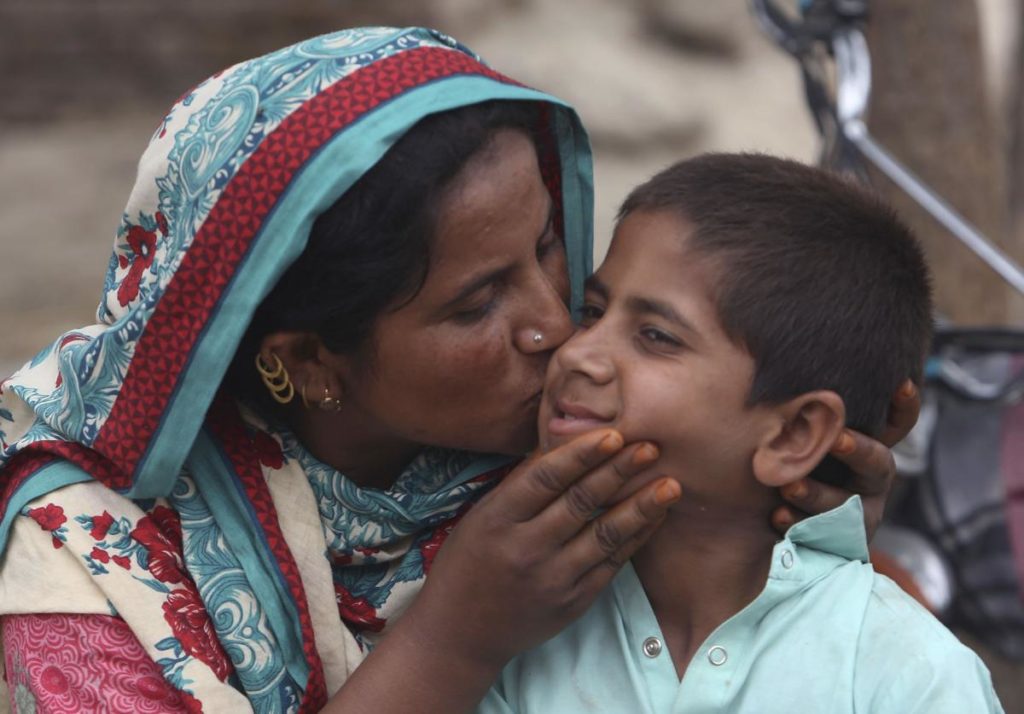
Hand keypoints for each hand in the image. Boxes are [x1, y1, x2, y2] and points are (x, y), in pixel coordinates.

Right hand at [325, 428, 678, 713]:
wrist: (462, 633)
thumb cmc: (469, 562)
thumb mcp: (481, 517)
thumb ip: (520, 487)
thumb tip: (566, 445)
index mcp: (497, 520)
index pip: (545, 479)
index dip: (581, 455)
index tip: (613, 434)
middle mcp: (526, 549)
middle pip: (580, 502)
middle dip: (619, 472)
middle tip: (650, 447)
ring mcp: (552, 579)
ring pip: (606, 535)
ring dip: (641, 507)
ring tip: (670, 484)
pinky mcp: (573, 602)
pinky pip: (612, 564)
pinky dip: (636, 538)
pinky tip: (654, 517)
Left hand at [771, 379, 920, 537]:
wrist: (783, 528)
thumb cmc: (790, 462)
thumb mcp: (799, 433)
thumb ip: (801, 407)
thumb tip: (775, 345)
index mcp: (867, 446)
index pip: (896, 425)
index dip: (903, 407)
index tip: (900, 384)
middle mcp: (871, 479)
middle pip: (878, 462)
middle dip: (857, 449)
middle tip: (835, 438)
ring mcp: (859, 514)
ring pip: (846, 504)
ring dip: (817, 492)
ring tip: (787, 484)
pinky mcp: (838, 545)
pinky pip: (823, 538)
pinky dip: (797, 525)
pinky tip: (776, 517)